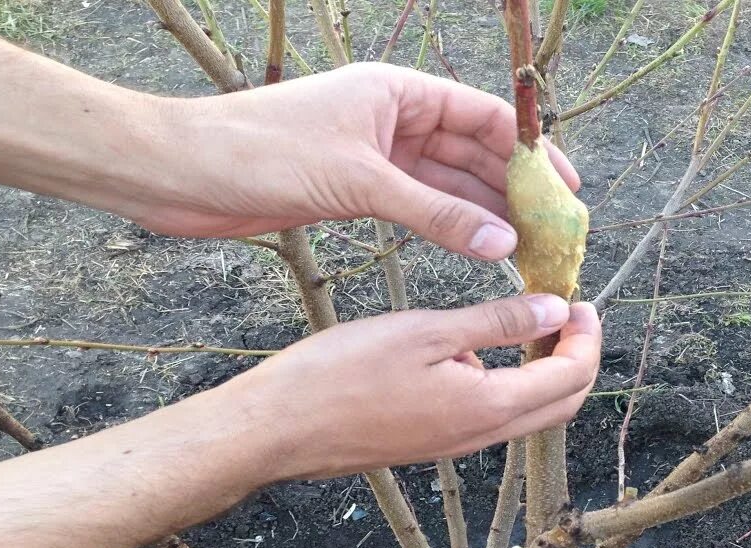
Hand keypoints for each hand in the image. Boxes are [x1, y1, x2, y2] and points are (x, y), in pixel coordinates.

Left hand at [136, 64, 579, 259]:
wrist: (183, 175)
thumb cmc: (262, 154)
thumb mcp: (359, 183)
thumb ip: (436, 215)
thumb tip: (503, 243)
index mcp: (399, 92)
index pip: (484, 117)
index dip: (532, 152)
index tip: (567, 191)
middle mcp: (395, 119)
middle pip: (474, 153)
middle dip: (515, 191)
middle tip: (554, 234)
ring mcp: (378, 156)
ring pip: (450, 185)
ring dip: (488, 215)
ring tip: (529, 251)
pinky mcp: (358, 190)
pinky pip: (421, 208)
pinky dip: (451, 229)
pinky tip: (482, 252)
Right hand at [218, 294, 600, 481]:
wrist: (279, 429)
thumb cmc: (343, 375)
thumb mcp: (427, 331)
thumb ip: (498, 322)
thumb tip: (555, 310)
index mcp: (489, 408)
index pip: (570, 378)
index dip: (586, 337)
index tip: (581, 301)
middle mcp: (481, 436)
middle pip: (560, 404)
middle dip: (577, 358)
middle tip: (569, 313)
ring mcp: (456, 444)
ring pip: (528, 412)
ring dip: (544, 371)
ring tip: (531, 321)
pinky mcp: (433, 442)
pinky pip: (491, 416)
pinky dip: (509, 382)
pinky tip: (479, 348)